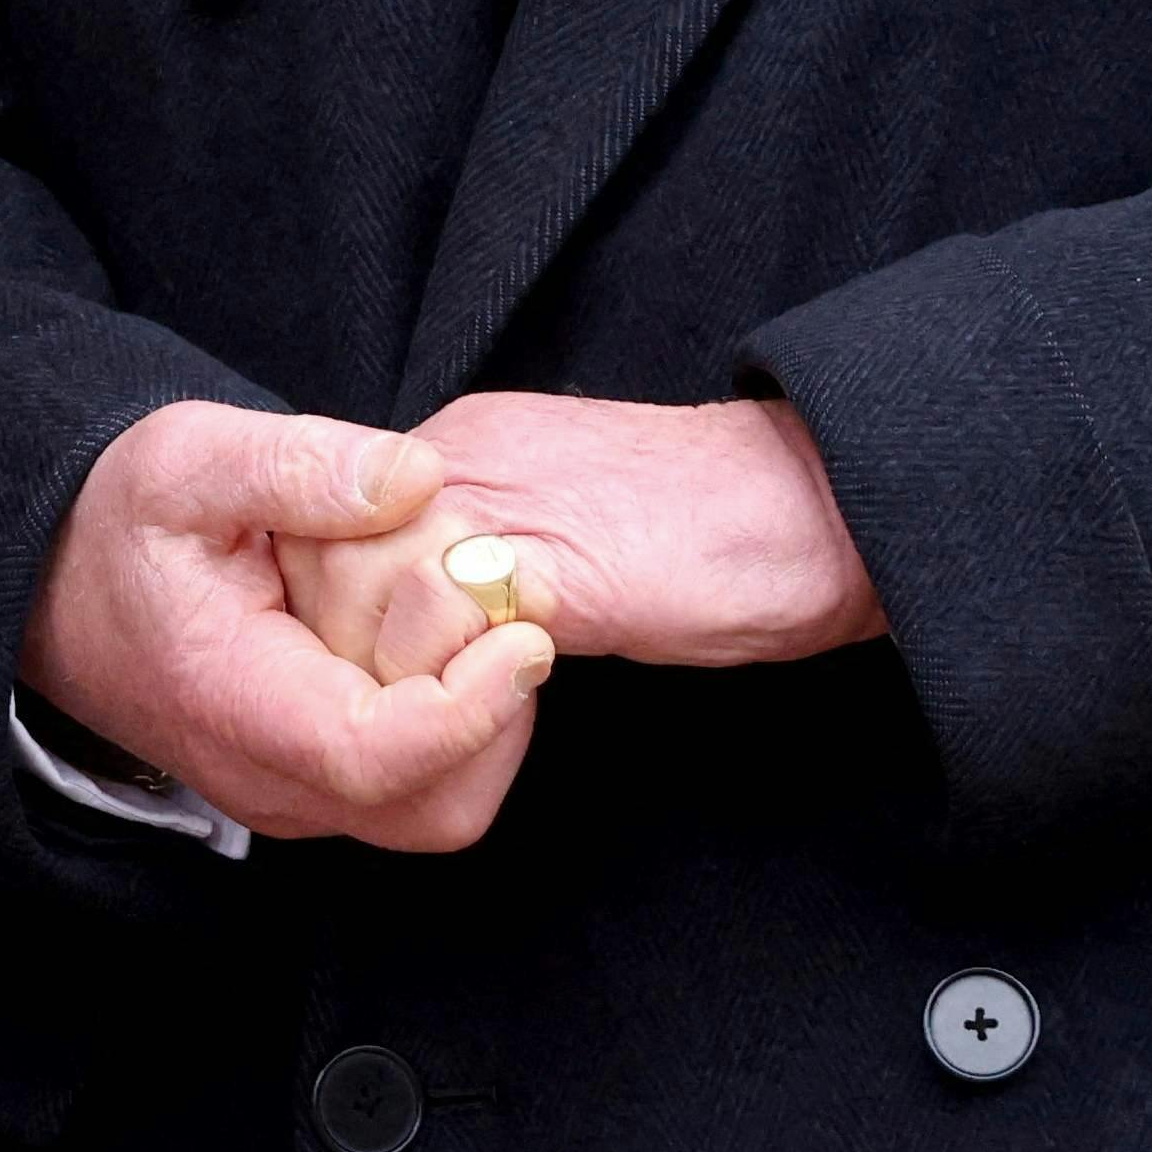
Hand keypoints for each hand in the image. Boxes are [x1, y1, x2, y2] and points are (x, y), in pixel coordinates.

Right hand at [18, 401, 556, 850]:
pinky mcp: (318, 785)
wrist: (56, 581)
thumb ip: (302, 464)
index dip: (470, 706)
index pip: (376, 756)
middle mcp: (269, 782)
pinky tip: (440, 636)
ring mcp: (296, 796)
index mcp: (234, 705)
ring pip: (443, 806)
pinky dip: (462, 722)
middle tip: (496, 604)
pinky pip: (422, 787)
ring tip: (462, 612)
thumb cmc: (121, 520)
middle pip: (436, 802)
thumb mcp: (192, 458)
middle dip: (496, 711)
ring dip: (488, 718)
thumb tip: (417, 478)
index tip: (527, 632)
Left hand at [276, 393, 887, 685]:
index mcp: (465, 443)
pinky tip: (501, 705)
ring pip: (372, 593)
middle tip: (400, 701)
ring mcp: (505, 505)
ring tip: (450, 709)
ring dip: (395, 672)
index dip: (337, 605)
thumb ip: (490, 539)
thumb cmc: (716, 525)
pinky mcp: (554, 567)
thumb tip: (433, 605)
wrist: (822, 499)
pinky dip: (454, 686)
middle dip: (347, 644)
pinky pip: (449, 629)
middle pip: (329, 556)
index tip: (376, 662)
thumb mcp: (568, 509)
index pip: (332, 523)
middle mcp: (463, 458)